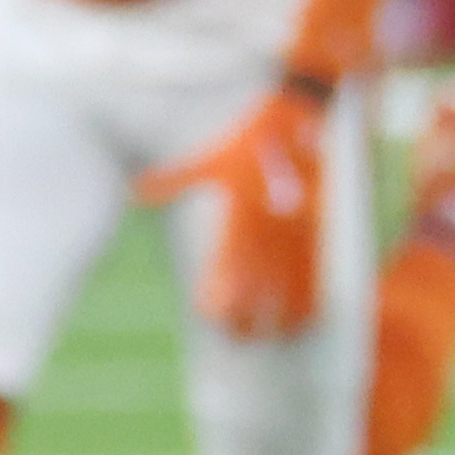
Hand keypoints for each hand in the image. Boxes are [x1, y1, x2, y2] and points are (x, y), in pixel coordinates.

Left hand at [138, 81, 328, 337]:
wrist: (300, 115)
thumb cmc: (251, 138)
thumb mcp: (212, 159)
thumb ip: (174, 179)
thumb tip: (136, 189)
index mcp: (240, 219)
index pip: (228, 275)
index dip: (221, 303)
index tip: (212, 318)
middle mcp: (268, 231)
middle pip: (257, 293)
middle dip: (248, 319)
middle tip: (239, 339)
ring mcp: (296, 232)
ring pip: (289, 291)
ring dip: (279, 318)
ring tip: (270, 337)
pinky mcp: (319, 228)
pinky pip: (316, 274)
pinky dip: (309, 300)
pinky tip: (302, 317)